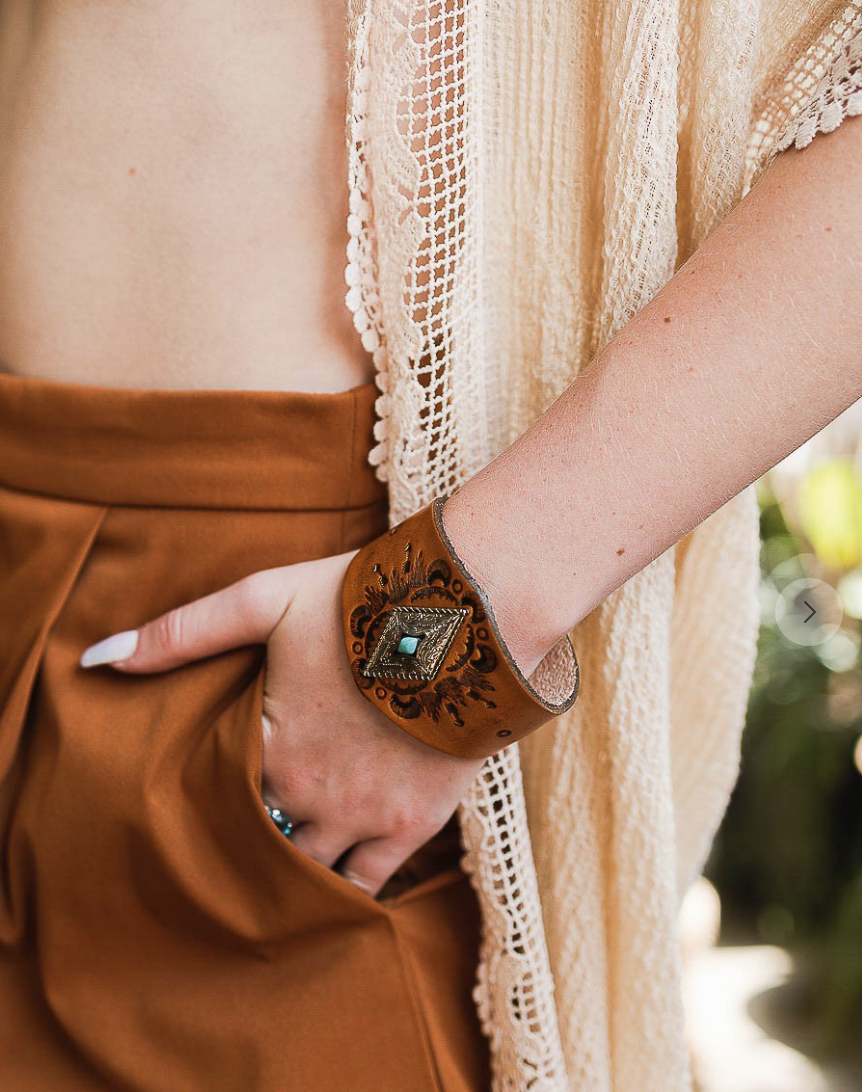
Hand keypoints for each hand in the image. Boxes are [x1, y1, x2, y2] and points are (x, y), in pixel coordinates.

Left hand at [78, 550, 485, 898]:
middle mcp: (308, 793)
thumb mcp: (265, 599)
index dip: (211, 790)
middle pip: (258, 835)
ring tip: (282, 852)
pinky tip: (331, 882)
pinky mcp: (413, 823)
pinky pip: (368, 882)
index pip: (216, 793)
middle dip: (247, 833)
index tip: (212, 788)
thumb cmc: (362, 601)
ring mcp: (362, 815)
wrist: (466, 615)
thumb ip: (183, 631)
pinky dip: (344, 887)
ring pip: (307, 867)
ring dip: (290, 862)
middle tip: (241, 831)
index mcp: (265, 744)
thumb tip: (97, 657)